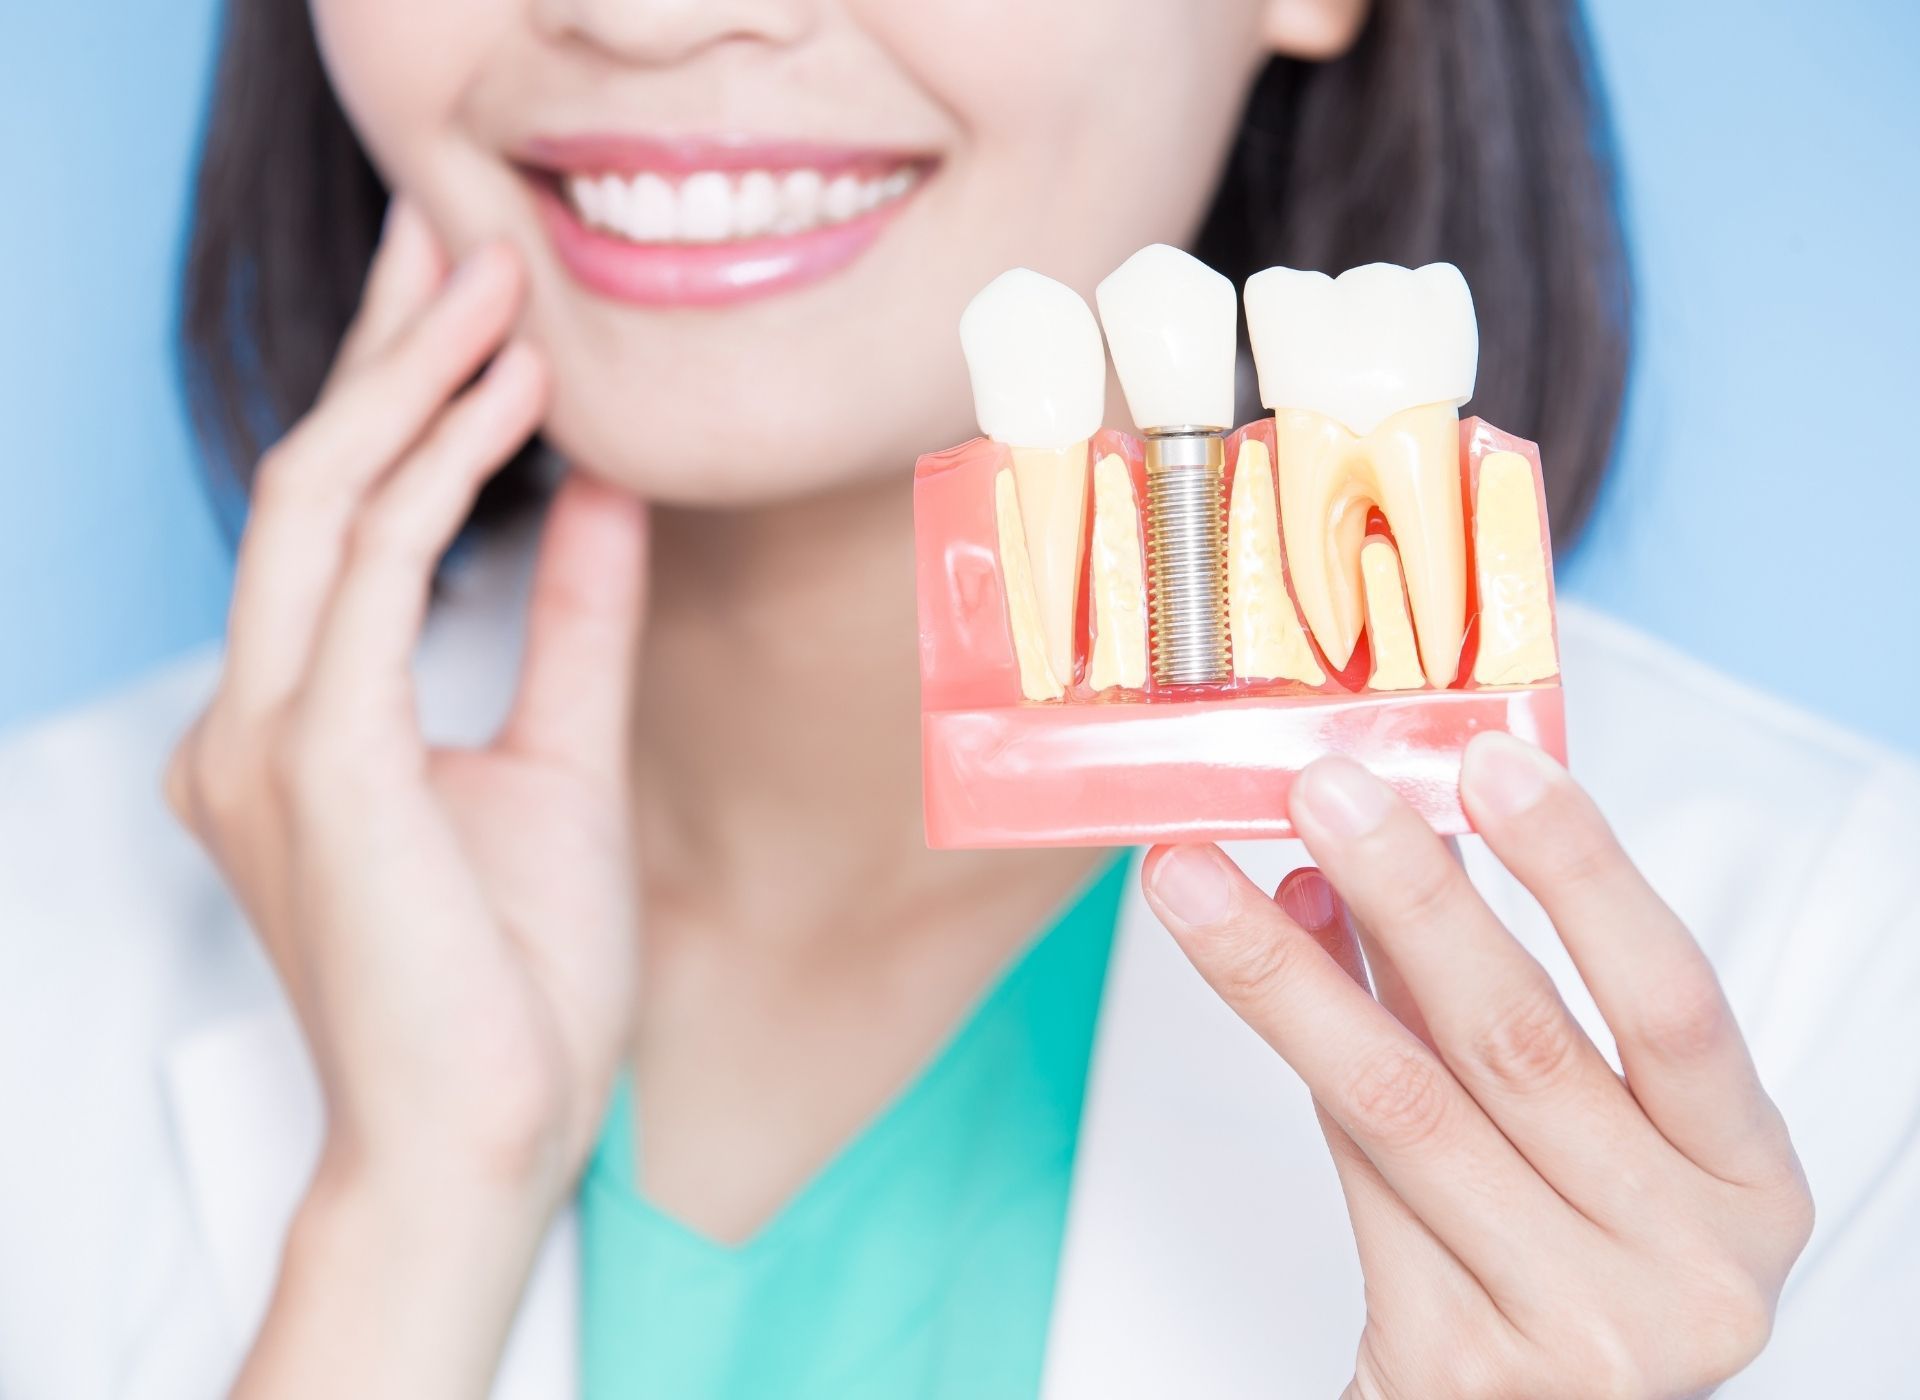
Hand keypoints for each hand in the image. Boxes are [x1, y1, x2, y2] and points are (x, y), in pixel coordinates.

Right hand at [166, 203, 647, 1392]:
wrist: (491, 1138)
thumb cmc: (514, 979)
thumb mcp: (561, 759)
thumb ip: (570, 622)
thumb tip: (603, 494)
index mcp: (299, 723)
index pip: (335, 518)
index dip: (395, 395)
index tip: (471, 303)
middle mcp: (254, 717)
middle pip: (308, 479)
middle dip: (385, 348)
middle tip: (459, 237)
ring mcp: (269, 737)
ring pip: (320, 499)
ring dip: (412, 379)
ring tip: (499, 283)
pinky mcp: (318, 761)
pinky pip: (368, 571)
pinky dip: (438, 470)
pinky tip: (515, 399)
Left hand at [1142, 733, 1813, 1399]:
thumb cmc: (1567, 1257)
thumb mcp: (1584, 1132)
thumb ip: (1489, 999)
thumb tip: (1359, 857)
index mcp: (1748, 1183)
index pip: (1675, 998)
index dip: (1583, 869)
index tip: (1490, 760)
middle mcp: (1690, 1265)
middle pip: (1519, 1038)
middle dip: (1405, 893)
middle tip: (1317, 789)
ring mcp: (1580, 1329)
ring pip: (1403, 1102)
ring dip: (1286, 971)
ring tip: (1199, 877)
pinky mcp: (1460, 1364)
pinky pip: (1356, 1175)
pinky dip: (1300, 1059)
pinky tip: (1253, 968)